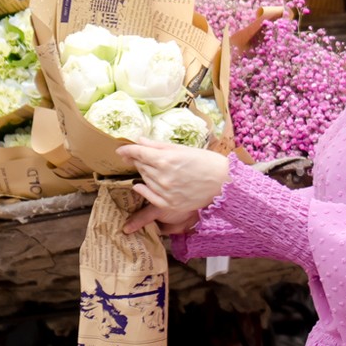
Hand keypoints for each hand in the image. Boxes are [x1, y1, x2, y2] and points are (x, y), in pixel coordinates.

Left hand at [115, 140, 229, 232]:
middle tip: (142, 157)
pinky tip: (140, 185)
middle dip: (139, 160)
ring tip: (154, 169)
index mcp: (166, 159)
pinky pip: (148, 196)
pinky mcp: (169, 204)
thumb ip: (158, 146)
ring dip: (145, 172)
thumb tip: (139, 141)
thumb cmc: (207, 162)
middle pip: (140, 165)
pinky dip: (142, 189)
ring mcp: (165, 192)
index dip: (127, 150)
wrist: (224, 183)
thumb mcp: (183, 149)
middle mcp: (163, 176)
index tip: (121, 150)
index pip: (138, 152)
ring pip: (144, 179)